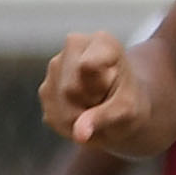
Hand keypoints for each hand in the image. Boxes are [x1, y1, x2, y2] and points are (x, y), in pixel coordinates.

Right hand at [42, 32, 175, 157]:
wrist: (121, 108)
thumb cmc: (129, 103)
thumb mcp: (128, 110)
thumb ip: (106, 116)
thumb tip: (78, 134)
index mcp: (102, 40)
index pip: (87, 67)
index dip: (99, 86)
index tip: (113, 84)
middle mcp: (73, 45)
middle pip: (70, 88)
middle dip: (88, 104)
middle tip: (104, 100)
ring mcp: (55, 65)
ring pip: (58, 103)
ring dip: (77, 116)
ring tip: (94, 107)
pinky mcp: (45, 88)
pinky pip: (52, 115)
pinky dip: (68, 123)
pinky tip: (82, 114)